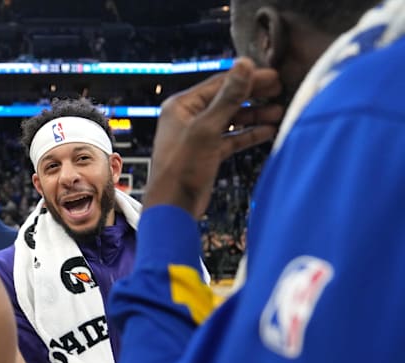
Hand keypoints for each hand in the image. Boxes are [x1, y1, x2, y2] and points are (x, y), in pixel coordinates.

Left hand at [144, 58, 283, 216]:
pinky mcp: (207, 154)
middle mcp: (188, 118)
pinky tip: (268, 131)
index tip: (274, 75)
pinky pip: (231, 138)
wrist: (172, 207)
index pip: (219, 84)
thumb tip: (244, 64)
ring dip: (255, 115)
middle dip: (253, 95)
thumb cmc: (182, 167)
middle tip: (281, 89)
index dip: (247, 78)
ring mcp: (198, 136)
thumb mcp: (207, 128)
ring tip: (280, 111)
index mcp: (181, 106)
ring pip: (231, 119)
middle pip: (226, 99)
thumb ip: (228, 97)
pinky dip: (248, 134)